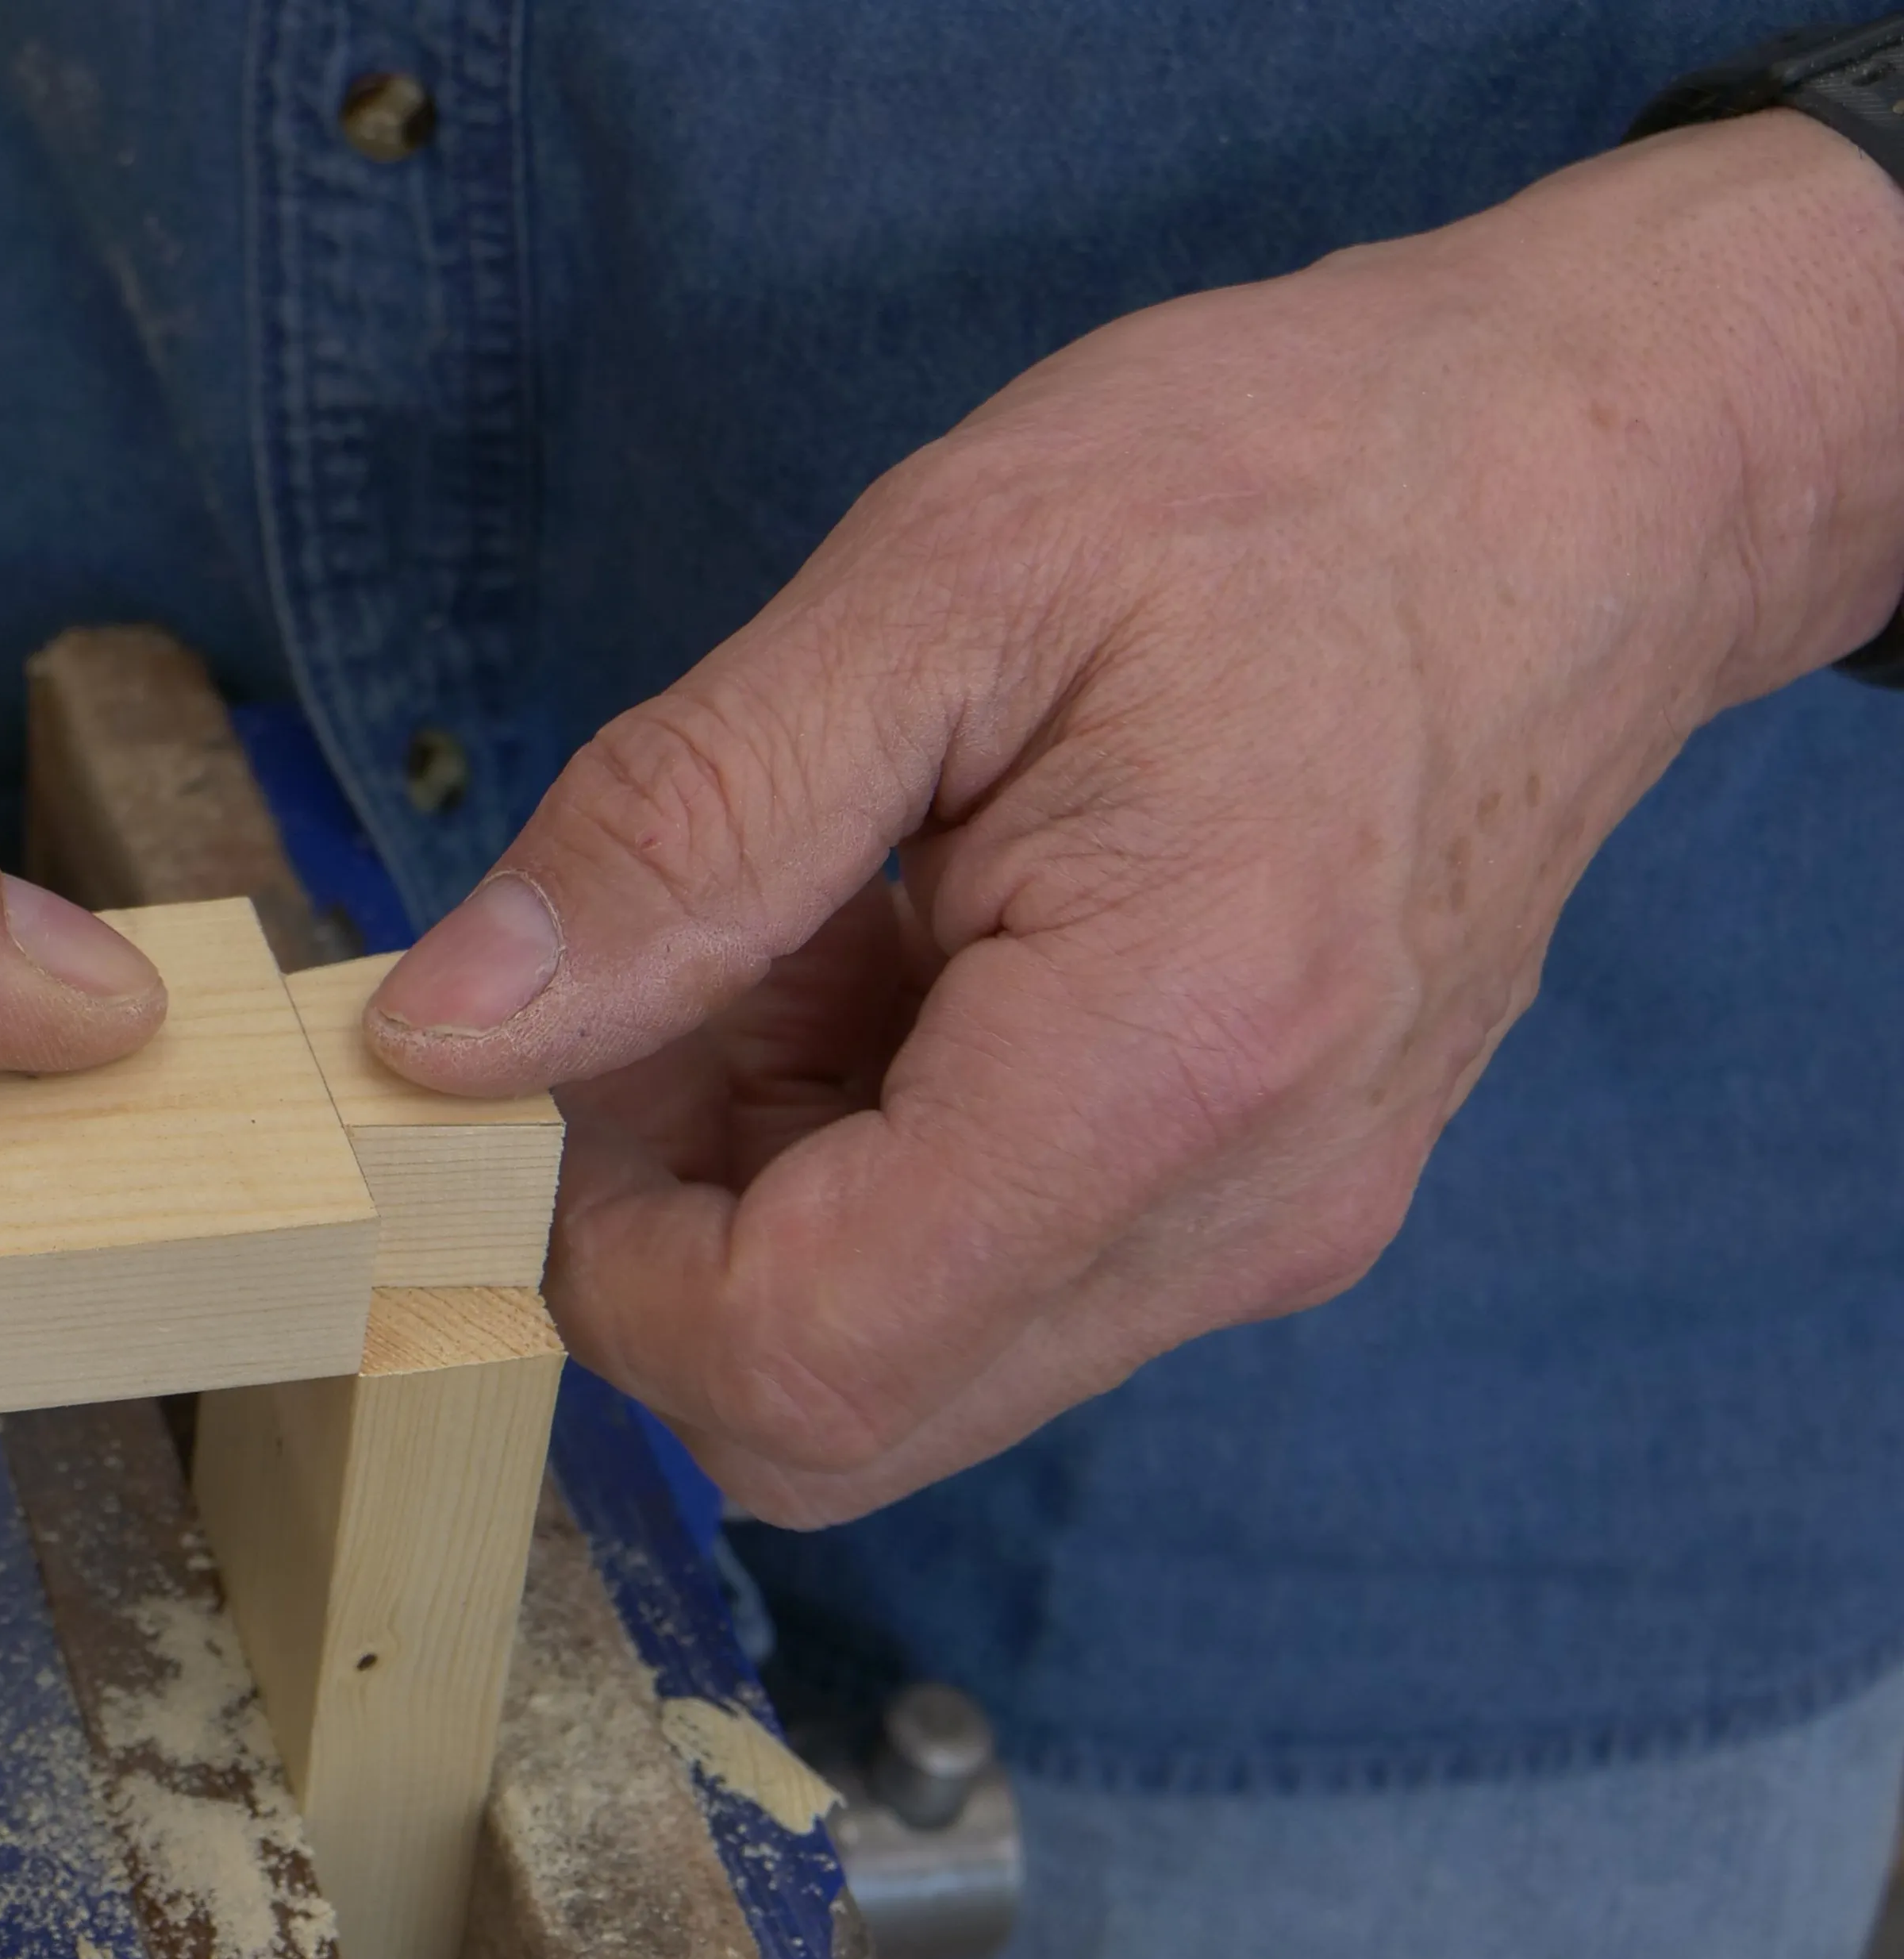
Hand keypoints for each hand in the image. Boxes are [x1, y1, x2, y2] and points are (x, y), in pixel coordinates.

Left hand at [365, 115, 1903, 1525]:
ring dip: (772, 1198)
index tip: (577, 1054)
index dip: (602, 1257)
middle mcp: (1242, 1213)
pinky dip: (875, 1172)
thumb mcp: (934, 583)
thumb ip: (678, 831)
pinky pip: (989, 1289)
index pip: (793, 1358)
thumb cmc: (1281, 480)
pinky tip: (907, 967)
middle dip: (674, 1241)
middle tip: (692, 984)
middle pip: (831, 1416)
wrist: (1587, 475)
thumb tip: (439, 1033)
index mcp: (1169, 1059)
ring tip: (824, 938)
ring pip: (898, 1370)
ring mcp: (1268, 1232)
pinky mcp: (1263, 1210)